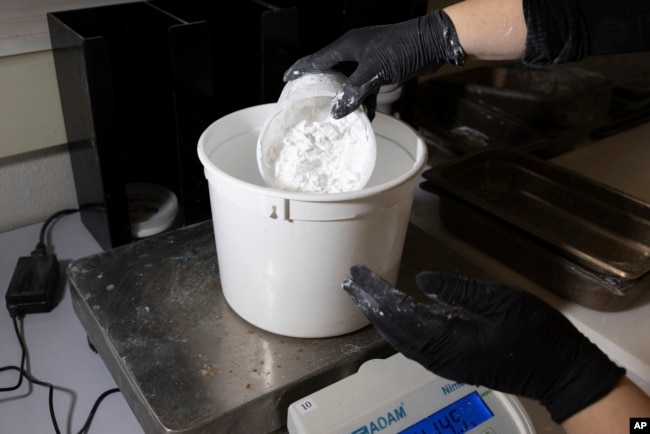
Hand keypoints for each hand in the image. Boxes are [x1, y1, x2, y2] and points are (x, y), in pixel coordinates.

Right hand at [283, 10, 464, 119]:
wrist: (433, 42)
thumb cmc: (403, 48)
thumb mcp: (374, 71)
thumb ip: (354, 91)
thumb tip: (337, 111)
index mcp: (348, 45)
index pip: (317, 58)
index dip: (302, 69)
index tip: (288, 78)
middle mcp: (356, 50)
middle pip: (332, 69)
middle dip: (322, 85)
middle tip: (309, 99)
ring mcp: (370, 58)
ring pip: (350, 80)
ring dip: (345, 96)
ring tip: (336, 113)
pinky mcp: (383, 67)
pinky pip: (367, 86)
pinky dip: (364, 100)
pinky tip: (365, 115)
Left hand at [342, 264, 624, 422]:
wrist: (560, 372)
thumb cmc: (536, 333)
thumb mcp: (501, 302)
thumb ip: (459, 291)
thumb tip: (421, 280)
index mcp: (450, 340)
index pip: (401, 315)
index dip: (377, 295)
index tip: (359, 277)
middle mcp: (440, 356)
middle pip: (394, 329)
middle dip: (371, 304)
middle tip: (351, 281)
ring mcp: (445, 363)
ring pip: (401, 340)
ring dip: (380, 316)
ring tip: (365, 296)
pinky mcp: (453, 363)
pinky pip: (414, 346)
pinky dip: (397, 328)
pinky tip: (393, 317)